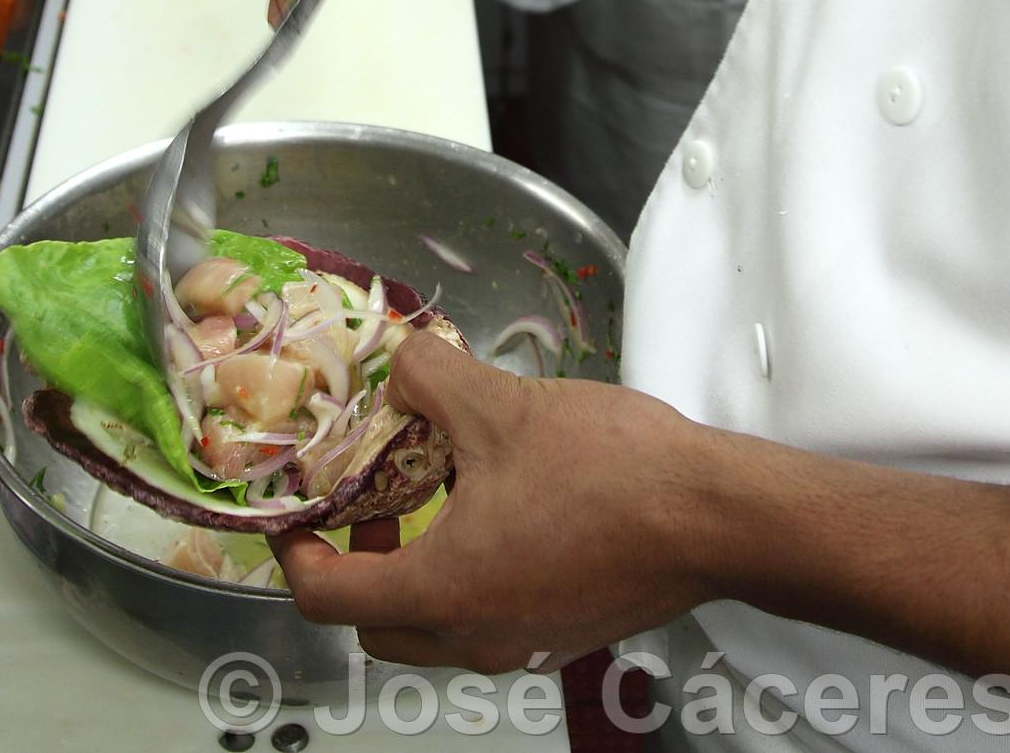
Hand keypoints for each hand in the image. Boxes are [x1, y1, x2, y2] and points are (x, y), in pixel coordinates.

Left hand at [267, 333, 719, 673]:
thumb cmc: (609, 470)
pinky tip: (487, 507)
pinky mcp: (562, 634)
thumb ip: (428, 378)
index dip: (291, 550)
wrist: (720, 518)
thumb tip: (398, 364)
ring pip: (429, 627)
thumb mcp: (500, 404)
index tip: (289, 509)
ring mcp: (522, 645)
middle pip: (372, 625)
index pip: (324, 598)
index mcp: (442, 593)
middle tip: (357, 501)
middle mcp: (474, 638)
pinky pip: (481, 618)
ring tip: (423, 493)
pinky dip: (460, 575)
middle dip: (349, 565)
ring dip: (407, 569)